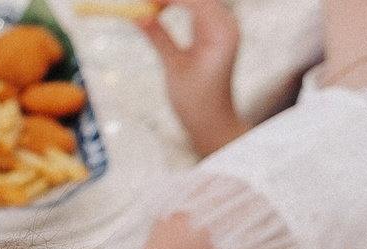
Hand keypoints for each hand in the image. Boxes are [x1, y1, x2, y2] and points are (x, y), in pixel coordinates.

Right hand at [141, 0, 247, 156]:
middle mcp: (227, 26)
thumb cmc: (196, 100)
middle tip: (144, 3)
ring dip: (173, 1)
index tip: (146, 1)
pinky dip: (178, 6)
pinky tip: (159, 9)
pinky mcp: (214, 32)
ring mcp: (222, 27)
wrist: (212, 120)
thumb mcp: (174, 68)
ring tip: (148, 6)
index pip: (196, 2)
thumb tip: (139, 17)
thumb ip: (159, 38)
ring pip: (197, 1)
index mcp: (222, 34)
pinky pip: (196, 9)